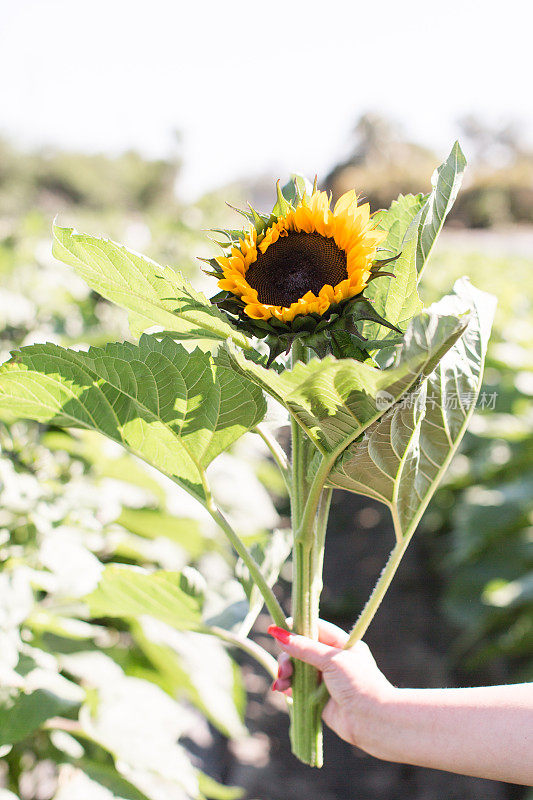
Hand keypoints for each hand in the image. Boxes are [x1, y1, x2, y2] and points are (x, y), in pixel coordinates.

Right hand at [268, 619, 393, 754]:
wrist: (373, 720)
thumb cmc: (358, 684)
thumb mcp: (331, 660)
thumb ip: (304, 648)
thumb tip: (278, 634)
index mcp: (341, 644)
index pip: (315, 628)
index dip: (295, 628)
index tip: (276, 630)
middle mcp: (332, 660)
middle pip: (301, 649)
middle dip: (288, 656)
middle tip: (283, 668)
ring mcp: (325, 679)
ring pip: (297, 669)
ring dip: (285, 672)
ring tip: (281, 680)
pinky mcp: (318, 698)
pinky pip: (297, 687)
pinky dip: (287, 686)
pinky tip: (281, 689)